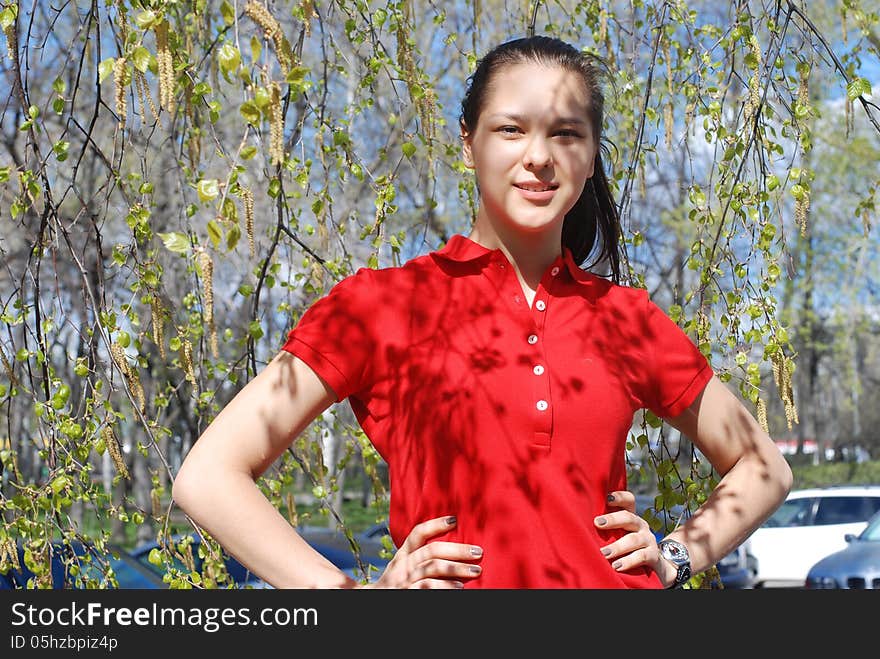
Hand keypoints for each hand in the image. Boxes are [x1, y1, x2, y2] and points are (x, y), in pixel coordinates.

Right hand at [360, 516, 482, 588]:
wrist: (375, 600)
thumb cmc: (396, 585)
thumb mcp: (402, 568)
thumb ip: (419, 558)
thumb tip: (452, 547)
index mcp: (403, 555)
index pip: (418, 533)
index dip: (435, 525)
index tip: (454, 519)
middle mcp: (404, 565)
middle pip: (431, 550)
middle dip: (457, 549)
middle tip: (478, 552)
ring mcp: (405, 580)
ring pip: (432, 568)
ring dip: (456, 568)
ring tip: (475, 571)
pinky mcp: (407, 593)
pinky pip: (427, 587)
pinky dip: (445, 586)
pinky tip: (459, 587)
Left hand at [595, 490, 673, 585]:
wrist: (654, 567)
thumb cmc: (627, 548)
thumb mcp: (618, 535)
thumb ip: (605, 529)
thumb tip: (579, 524)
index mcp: (631, 517)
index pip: (629, 501)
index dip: (620, 497)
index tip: (607, 498)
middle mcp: (641, 525)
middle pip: (629, 517)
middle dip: (613, 519)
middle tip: (597, 523)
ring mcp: (648, 540)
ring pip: (633, 539)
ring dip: (617, 546)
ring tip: (604, 553)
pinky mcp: (653, 556)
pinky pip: (641, 556)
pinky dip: (628, 561)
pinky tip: (616, 566)